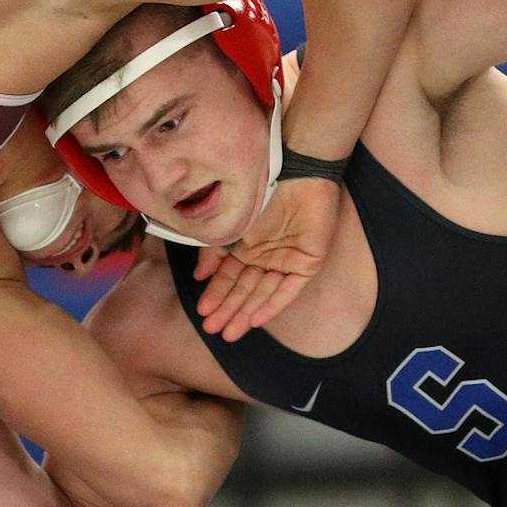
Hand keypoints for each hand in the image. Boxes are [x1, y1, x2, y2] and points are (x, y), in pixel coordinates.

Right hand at [191, 176, 339, 340]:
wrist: (296, 174)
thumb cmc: (260, 192)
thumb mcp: (230, 225)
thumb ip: (213, 252)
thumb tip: (199, 277)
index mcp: (247, 246)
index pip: (230, 277)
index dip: (217, 295)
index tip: (202, 313)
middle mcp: (265, 257)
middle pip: (245, 289)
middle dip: (229, 310)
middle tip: (212, 330)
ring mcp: (286, 261)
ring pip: (264, 293)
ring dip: (246, 313)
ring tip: (230, 332)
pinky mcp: (307, 263)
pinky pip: (289, 290)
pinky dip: (273, 304)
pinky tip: (257, 321)